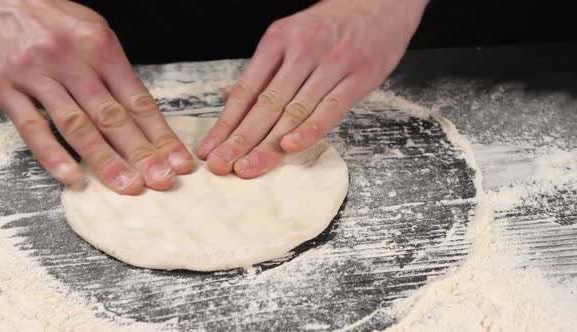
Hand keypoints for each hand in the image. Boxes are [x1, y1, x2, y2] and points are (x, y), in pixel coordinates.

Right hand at [0, 0, 194, 194]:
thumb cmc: (50, 18)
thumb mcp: (91, 32)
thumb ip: (114, 71)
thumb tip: (141, 113)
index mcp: (99, 46)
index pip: (137, 99)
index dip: (160, 134)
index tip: (178, 160)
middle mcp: (70, 59)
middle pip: (112, 116)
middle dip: (141, 152)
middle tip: (161, 180)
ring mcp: (36, 74)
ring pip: (76, 125)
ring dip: (104, 160)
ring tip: (127, 185)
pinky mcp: (4, 87)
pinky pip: (31, 126)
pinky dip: (52, 155)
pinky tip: (72, 177)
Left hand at [197, 0, 427, 177]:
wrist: (380, 2)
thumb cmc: (333, 25)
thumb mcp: (292, 35)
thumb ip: (265, 70)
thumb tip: (230, 98)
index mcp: (279, 40)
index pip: (246, 90)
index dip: (226, 123)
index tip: (210, 150)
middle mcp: (301, 50)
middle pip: (265, 104)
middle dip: (240, 140)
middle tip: (221, 166)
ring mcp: (331, 63)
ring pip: (293, 111)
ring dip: (268, 144)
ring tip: (248, 168)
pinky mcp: (358, 76)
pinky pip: (330, 108)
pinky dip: (310, 130)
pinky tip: (290, 147)